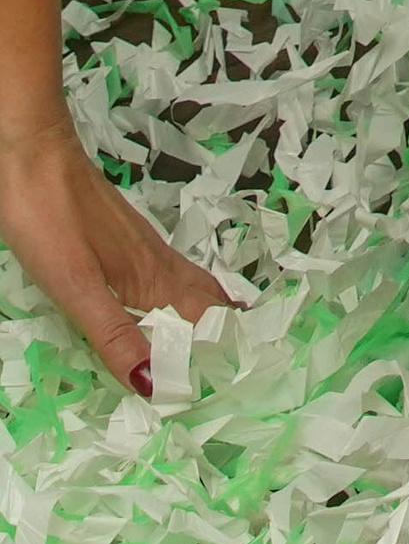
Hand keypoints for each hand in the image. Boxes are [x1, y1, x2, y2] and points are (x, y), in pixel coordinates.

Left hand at [0, 111, 235, 396]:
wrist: (34, 155)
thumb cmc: (52, 221)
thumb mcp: (77, 288)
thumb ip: (116, 335)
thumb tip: (155, 386)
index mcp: (152, 278)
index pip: (205, 322)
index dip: (221, 355)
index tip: (238, 388)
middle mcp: (158, 263)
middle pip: (207, 303)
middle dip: (224, 339)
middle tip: (239, 374)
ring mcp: (144, 248)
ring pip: (191, 288)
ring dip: (207, 320)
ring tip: (219, 348)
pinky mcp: (126, 240)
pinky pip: (170, 278)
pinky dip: (183, 301)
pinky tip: (168, 308)